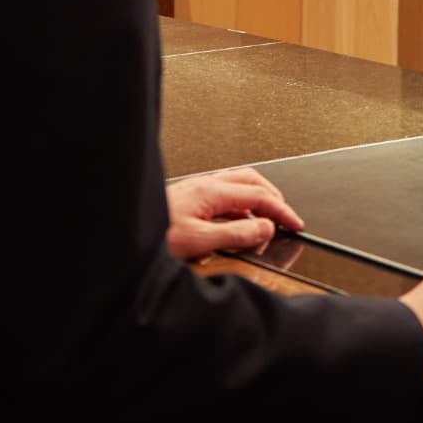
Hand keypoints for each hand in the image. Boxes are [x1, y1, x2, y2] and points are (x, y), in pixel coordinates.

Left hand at [166, 167, 302, 260]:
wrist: (127, 229)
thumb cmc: (154, 233)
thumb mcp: (200, 240)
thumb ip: (236, 235)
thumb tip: (265, 228)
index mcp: (212, 191)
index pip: (259, 196)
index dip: (282, 210)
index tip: (295, 223)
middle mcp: (207, 185)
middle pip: (253, 182)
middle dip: (275, 198)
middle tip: (286, 218)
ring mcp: (199, 189)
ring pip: (240, 185)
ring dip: (258, 200)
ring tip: (267, 221)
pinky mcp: (191, 197)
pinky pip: (226, 195)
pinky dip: (241, 207)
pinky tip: (238, 224)